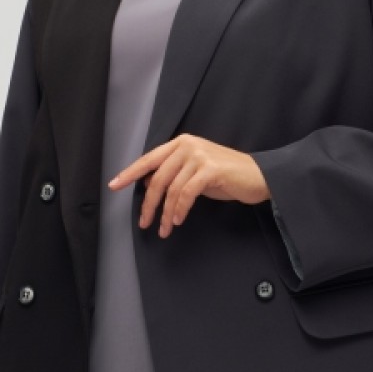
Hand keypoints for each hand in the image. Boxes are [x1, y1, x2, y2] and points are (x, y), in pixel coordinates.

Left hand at [107, 135, 269, 238]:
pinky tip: (179, 220)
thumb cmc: (227, 175)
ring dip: (166, 213)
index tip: (114, 185)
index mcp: (181, 143)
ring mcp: (199, 155)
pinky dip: (180, 209)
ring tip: (165, 228)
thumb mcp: (194, 173)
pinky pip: (187, 193)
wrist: (258, 176)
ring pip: (171, 189)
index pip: (149, 159)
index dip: (130, 173)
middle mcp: (187, 145)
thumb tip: (150, 185)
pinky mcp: (210, 169)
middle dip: (149, 204)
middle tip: (145, 222)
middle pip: (158, 178)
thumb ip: (174, 175)